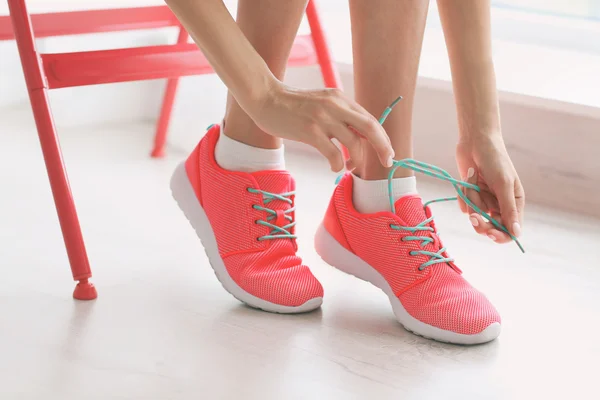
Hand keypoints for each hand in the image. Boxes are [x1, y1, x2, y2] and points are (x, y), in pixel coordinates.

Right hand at [248, 81, 393, 171]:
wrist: (264, 98)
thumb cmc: (292, 106)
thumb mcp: (321, 103)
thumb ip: (339, 115)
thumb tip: (359, 138)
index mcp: (340, 98)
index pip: (370, 119)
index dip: (382, 138)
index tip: (387, 153)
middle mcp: (334, 105)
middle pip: (369, 128)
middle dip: (382, 147)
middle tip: (387, 163)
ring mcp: (322, 117)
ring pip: (353, 142)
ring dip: (357, 159)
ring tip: (349, 167)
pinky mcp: (309, 130)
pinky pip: (333, 153)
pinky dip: (338, 164)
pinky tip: (334, 167)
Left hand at [456, 135, 524, 242]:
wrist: (475, 141)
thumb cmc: (495, 159)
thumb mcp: (503, 184)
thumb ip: (508, 209)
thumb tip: (516, 233)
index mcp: (515, 203)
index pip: (511, 230)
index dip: (501, 235)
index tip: (490, 233)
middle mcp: (500, 205)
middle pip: (490, 227)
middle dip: (481, 221)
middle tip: (474, 216)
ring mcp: (484, 201)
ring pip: (475, 215)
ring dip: (472, 198)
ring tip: (473, 178)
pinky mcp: (470, 196)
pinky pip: (464, 206)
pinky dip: (464, 195)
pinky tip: (468, 177)